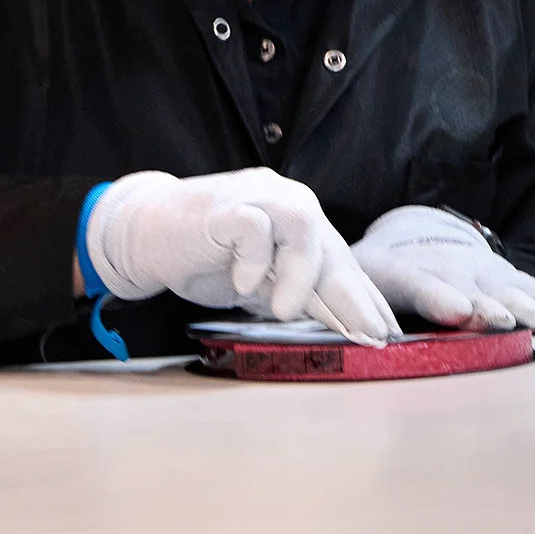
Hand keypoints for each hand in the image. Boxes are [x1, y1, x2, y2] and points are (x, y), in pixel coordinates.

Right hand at [83, 169, 396, 343]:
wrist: (146, 231)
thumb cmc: (207, 257)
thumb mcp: (262, 285)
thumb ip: (300, 297)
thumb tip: (349, 328)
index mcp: (300, 221)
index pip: (342, 261)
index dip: (365, 298)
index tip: (387, 335)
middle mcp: (286, 201)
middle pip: (330, 247)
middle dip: (352, 295)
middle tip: (367, 335)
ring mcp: (256, 198)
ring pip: (302, 224)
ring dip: (302, 273)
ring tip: (287, 312)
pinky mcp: (224, 206)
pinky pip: (253, 225)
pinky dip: (254, 257)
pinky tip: (244, 283)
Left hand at [349, 206, 534, 331]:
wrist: (413, 236)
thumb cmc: (378, 273)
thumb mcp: (353, 285)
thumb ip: (350, 314)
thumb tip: (337, 349)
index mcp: (404, 271)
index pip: (424, 284)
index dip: (443, 298)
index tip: (460, 312)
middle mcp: (446, 268)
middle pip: (471, 287)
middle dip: (488, 303)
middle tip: (503, 318)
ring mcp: (477, 270)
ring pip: (503, 285)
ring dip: (521, 302)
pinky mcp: (500, 276)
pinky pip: (527, 287)